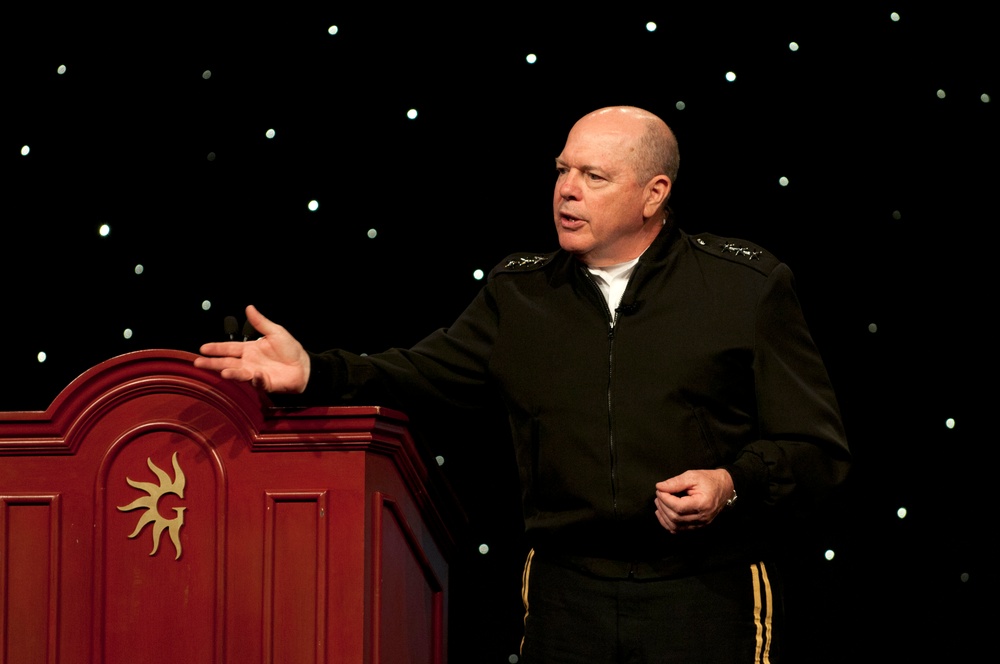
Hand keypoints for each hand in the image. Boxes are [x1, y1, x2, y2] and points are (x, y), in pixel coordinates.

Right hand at [194, 305, 310, 392]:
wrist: (304, 366)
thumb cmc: (290, 349)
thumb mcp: (275, 332)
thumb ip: (260, 322)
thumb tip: (249, 307)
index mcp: (250, 349)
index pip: (229, 348)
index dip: (216, 348)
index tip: (202, 348)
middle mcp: (249, 362)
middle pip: (227, 362)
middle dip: (213, 363)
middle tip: (198, 363)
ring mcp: (255, 373)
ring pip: (239, 373)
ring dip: (231, 373)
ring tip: (222, 372)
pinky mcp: (265, 383)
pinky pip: (259, 382)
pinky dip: (256, 379)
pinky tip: (253, 374)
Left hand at [654, 469, 733, 533]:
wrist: (724, 488)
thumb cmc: (709, 480)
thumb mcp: (692, 476)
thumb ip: (675, 482)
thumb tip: (660, 487)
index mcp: (702, 504)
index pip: (678, 507)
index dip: (665, 499)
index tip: (660, 489)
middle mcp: (702, 517)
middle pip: (675, 518)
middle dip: (663, 506)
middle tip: (659, 494)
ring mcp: (700, 524)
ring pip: (676, 527)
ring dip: (663, 516)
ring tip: (659, 502)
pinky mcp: (697, 526)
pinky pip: (679, 530)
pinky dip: (668, 523)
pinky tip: (663, 513)